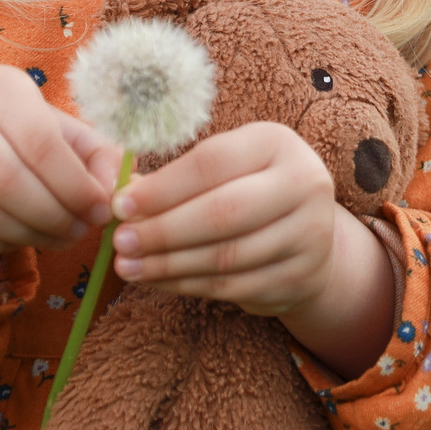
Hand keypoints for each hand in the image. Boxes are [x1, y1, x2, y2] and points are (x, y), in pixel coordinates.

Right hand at [0, 65, 122, 278]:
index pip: (38, 140)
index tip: (99, 210)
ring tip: (55, 237)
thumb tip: (116, 192)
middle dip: (51, 215)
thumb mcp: (64, 135)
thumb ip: (99, 158)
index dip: (74, 184)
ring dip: (26, 235)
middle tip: (78, 231)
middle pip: (3, 177)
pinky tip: (16, 239)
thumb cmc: (21, 139)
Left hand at [109, 122, 340, 316]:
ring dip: (168, 265)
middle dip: (163, 231)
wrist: (310, 236)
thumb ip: (178, 177)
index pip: (212, 164)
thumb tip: (119, 197)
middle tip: (120, 242)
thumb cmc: (249, 190)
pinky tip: (158, 280)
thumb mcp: (226, 168)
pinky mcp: (301, 277)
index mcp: (277, 143)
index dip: (163, 188)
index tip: (120, 206)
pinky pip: (233, 286)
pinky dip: (188, 286)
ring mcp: (309, 234)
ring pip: (226, 256)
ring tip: (128, 267)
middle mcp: (304, 183)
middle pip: (223, 212)